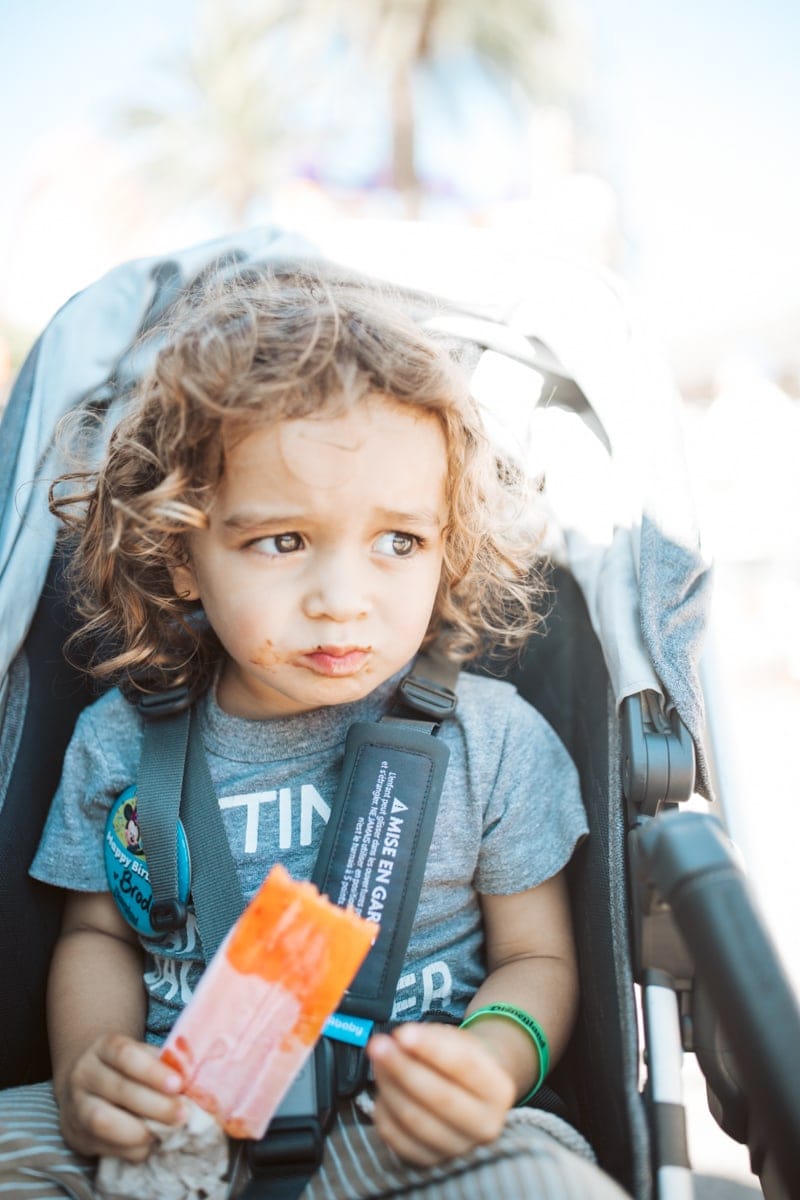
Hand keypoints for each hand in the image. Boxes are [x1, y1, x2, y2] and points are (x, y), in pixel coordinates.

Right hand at [55, 1033, 185, 1160]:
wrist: (84, 1084)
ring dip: (140, 1131)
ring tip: (166, 1132)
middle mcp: (84, 1075)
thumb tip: (192, 1082)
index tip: (178, 1084)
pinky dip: (133, 1149)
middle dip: (155, 1105)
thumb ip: (162, 1064)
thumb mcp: (140, 1055)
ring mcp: (76, 1107)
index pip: (125, 1054)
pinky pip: (105, 1147)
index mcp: (103, 1048)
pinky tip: (151, 1143)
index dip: (152, 1071)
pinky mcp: (77, 1136)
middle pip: (117, 1089)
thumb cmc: (125, 1068)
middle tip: (182, 1114)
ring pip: (102, 1121)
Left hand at [366, 1022, 514, 1165]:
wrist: (471, 1094)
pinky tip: (383, 1090)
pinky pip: (397, 1139)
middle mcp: (485, 1126)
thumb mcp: (459, 1040)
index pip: (464, 1066)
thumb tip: (399, 1040)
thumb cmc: (462, 1062)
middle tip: (377, 1045)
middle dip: (402, 1068)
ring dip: (388, 1086)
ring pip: (414, 1119)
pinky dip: (383, 1110)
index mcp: (499, 1090)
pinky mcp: (431, 1162)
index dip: (430, 1049)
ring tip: (377, 1061)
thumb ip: (432, 1038)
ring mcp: (458, 1149)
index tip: (402, 1033)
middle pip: (438, 1097)